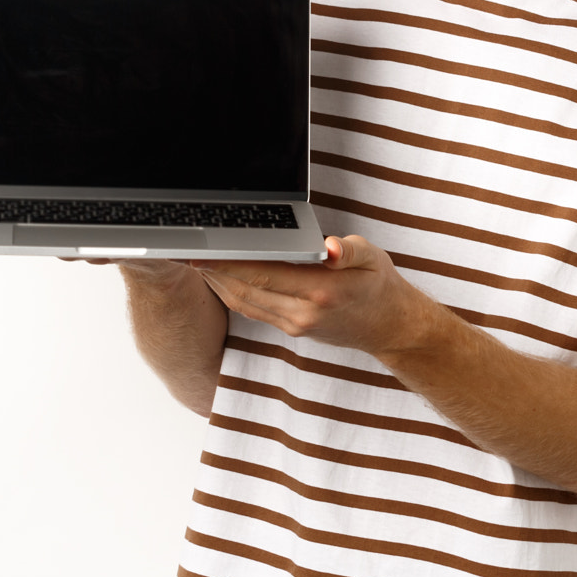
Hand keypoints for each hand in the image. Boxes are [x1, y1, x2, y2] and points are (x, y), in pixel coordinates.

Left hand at [194, 235, 436, 355]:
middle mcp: (303, 313)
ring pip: (244, 303)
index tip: (206, 249)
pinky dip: (233, 292)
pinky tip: (220, 277)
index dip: (230, 262)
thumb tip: (331, 248)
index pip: (264, 273)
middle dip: (214, 271)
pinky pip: (253, 310)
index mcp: (321, 291)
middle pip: (245, 290)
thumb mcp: (372, 258)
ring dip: (218, 283)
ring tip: (197, 260)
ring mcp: (295, 325)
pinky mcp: (291, 329)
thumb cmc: (379, 285)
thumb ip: (349, 251)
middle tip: (188, 249)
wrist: (389, 326)